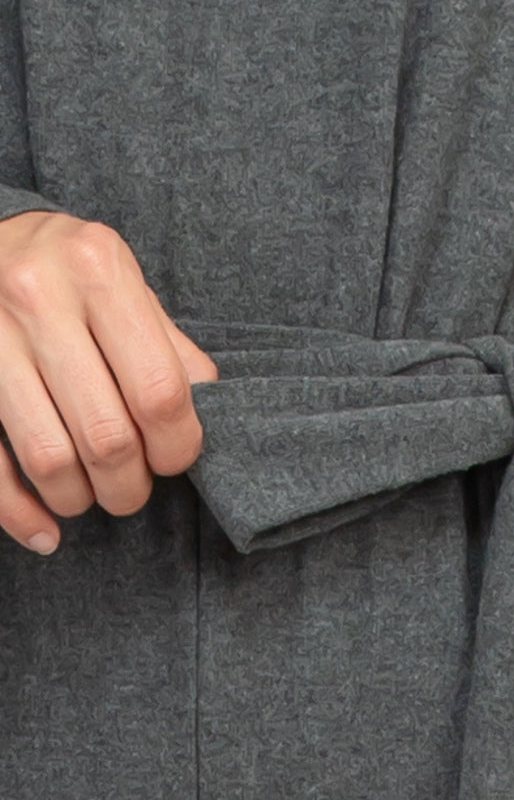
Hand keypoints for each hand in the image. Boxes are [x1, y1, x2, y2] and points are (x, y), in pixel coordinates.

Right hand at [0, 210, 218, 553]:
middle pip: (106, 434)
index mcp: (99, 270)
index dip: (178, 443)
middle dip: (131, 484)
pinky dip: (19, 512)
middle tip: (135, 487)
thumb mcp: (125, 281)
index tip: (176, 457)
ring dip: (81, 498)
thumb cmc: (68, 268)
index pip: (159, 388)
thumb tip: (209, 410)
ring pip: (48, 458)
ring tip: (95, 495)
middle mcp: (38, 297)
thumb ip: (168, 344)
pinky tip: (45, 530)